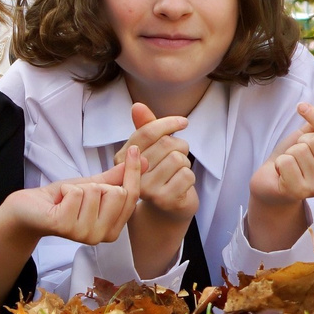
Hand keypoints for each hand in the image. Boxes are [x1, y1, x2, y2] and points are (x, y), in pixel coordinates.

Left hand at [7, 148, 144, 245]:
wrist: (29, 209)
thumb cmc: (61, 200)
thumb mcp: (93, 186)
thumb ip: (117, 178)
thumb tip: (144, 161)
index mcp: (113, 228)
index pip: (132, 196)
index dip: (132, 171)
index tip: (134, 149)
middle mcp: (102, 235)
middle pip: (118, 193)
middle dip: (96, 184)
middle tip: (80, 193)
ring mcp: (84, 233)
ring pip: (96, 191)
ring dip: (78, 187)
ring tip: (67, 199)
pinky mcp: (66, 226)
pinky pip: (76, 193)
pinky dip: (65, 190)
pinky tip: (58, 201)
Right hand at [125, 101, 197, 222]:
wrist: (168, 207)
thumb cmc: (161, 173)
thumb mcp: (153, 148)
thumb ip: (146, 127)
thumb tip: (137, 106)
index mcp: (124, 158)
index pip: (147, 132)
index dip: (167, 123)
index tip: (184, 122)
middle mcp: (131, 174)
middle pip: (166, 144)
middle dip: (179, 147)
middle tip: (177, 158)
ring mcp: (146, 189)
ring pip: (178, 158)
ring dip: (185, 163)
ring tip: (177, 172)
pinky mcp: (163, 200)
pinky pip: (187, 175)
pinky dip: (190, 177)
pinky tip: (181, 185)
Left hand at [249, 101, 313, 207]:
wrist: (271, 184)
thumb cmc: (293, 160)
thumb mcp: (308, 137)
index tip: (301, 107)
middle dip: (300, 142)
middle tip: (296, 154)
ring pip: (300, 151)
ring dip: (288, 154)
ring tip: (289, 165)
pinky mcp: (300, 192)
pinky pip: (287, 163)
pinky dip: (279, 164)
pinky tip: (282, 174)